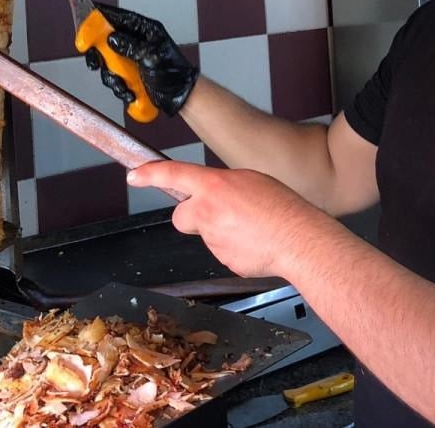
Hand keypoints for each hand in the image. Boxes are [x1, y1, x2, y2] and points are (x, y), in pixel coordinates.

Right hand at [84, 3, 197, 116]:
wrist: (181, 97)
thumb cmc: (174, 73)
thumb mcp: (151, 57)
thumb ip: (130, 46)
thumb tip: (110, 38)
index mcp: (144, 30)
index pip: (117, 17)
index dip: (98, 17)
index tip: (84, 24)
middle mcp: (135, 41)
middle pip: (104, 40)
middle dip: (99, 55)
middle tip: (95, 64)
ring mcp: (131, 58)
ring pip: (107, 62)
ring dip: (111, 77)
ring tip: (124, 86)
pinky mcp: (129, 73)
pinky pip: (114, 77)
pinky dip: (118, 87)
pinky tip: (130, 93)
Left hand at [127, 161, 324, 277]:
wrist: (299, 240)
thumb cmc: (282, 208)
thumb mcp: (250, 181)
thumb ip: (222, 186)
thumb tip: (213, 193)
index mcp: (213, 185)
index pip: (172, 174)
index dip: (149, 173)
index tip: (134, 175)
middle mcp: (207, 210)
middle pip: (181, 216)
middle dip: (193, 217)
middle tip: (220, 216)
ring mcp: (212, 238)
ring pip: (206, 235)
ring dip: (221, 233)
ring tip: (250, 229)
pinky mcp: (222, 260)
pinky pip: (221, 251)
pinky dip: (234, 249)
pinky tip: (253, 244)